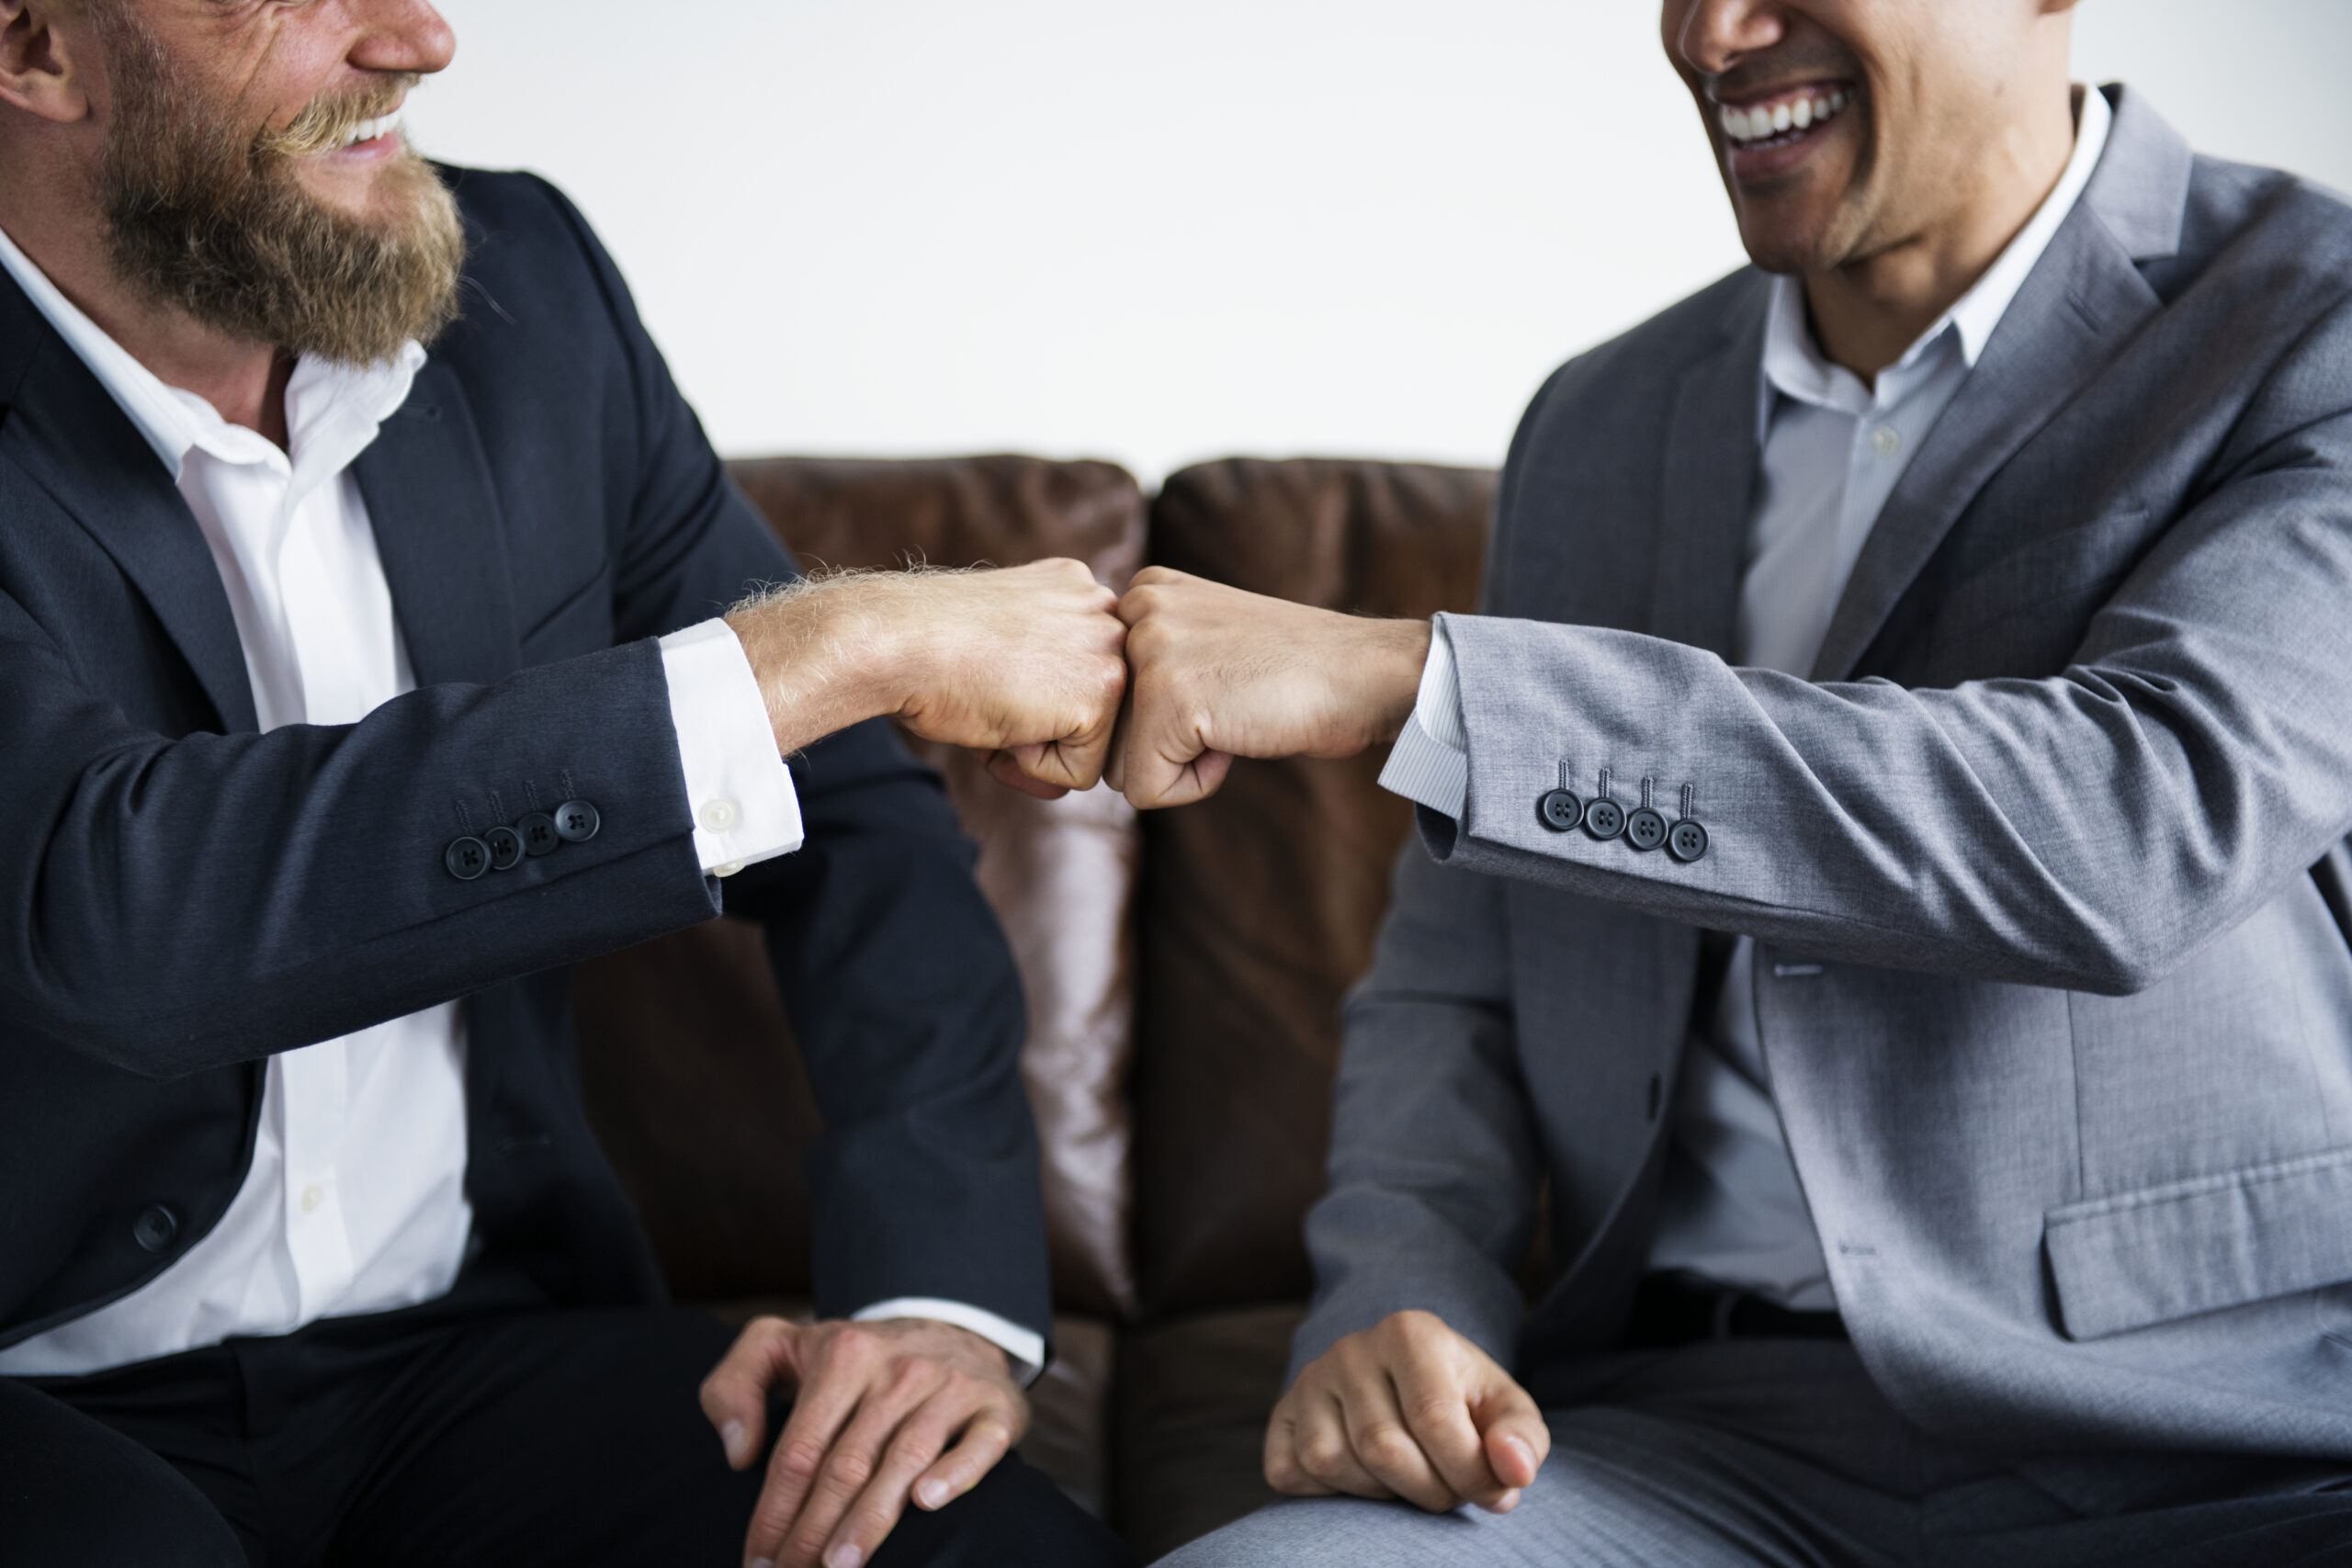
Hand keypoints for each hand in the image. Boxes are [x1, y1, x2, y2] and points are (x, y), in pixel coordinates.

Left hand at [700, 1315, 1028, 1567]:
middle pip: (848, 1463)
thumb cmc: (853, 1359)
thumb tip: (738, 1453)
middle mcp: (898, 1370)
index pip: (800, 1448)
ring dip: (871, 1518)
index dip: (774, 1511)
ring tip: (840, 1567)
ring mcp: (950, 1387)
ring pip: (904, 1460)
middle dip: (814, 1531)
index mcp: (843, 1355)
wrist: (952, 1326)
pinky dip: (956, 1472)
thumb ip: (733, 1385)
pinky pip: (979, 1443)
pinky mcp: (994, 1406)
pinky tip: (927, 1502)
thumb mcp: (782, 1347)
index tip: (757, 1561)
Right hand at [727, 559, 1126, 796]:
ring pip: (1091, 746)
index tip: (987, 677)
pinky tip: (1001, 721)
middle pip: (1093, 714)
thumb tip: (1064, 784)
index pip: (1079, 680)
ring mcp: (1111, 647)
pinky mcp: (1103, 690)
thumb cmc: (927, 650)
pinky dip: (1033, 767)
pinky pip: (1080, 773)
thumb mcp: (998, 661)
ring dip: (1036, 747)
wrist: (898, 641)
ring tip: (994, 705)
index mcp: (1077, 592)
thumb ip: (1040, 702)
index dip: (1032, 703)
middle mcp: (1105, 611)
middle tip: (986, 695)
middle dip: (1040, 730)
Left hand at [1110, 567, 1431, 807]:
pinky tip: (1241, 736)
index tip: (1223, 687)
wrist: (1368, 673)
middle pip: (1105, 733)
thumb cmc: (1296, 670)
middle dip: (1164, 744)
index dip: (1163, 717)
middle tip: (1233, 705)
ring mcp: (1149, 652)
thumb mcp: (1209, 638)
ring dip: (1180, 763)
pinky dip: (1197, 784)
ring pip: (1119, 765)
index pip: (1108, 696)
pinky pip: (1146, 790)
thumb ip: (1155, 655)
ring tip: (1237, 716)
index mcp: (1144, 590)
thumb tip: (1096, 721)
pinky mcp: (1167, 701)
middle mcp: (1136, 610)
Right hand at [1265, 1309, 1547, 1514]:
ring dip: (1379, 1493)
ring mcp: (1309, 1379)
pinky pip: (1290, 1472)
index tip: (1493, 1493)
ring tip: (1406, 1476)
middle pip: (1382, 1448)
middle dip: (1427, 1490)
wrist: (1405, 1383)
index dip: (1469, 1475)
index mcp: (1410, 1332)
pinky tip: (1362, 1476)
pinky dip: (1328, 1493)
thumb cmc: (1462, 1402)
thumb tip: (1514, 1471)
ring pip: (1331, 1462)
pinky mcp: (1280, 1414)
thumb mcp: (1504, 1410)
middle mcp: (1350, 1347)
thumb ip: (1522, 1439)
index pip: (1435, 1421)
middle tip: (1447, 1490)